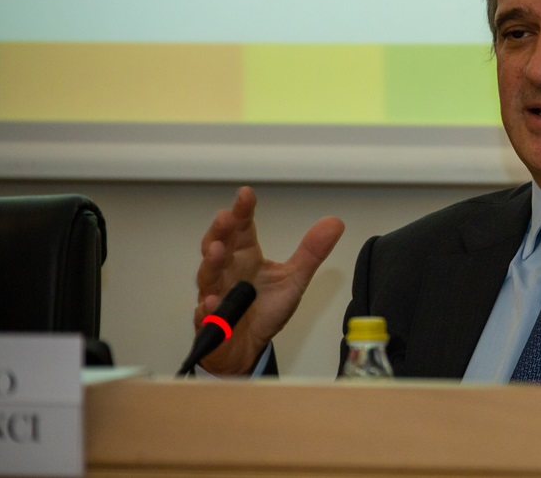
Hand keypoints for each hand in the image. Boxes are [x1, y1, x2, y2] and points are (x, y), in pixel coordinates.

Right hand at [195, 187, 344, 374]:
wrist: (249, 346)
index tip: (246, 194)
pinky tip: (211, 303)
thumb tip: (335, 222)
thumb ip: (311, 252)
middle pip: (218, 245)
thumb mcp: (294, 278)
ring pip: (208, 275)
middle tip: (225, 217)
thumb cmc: (266, 308)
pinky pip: (205, 314)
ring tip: (216, 251)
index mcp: (246, 256)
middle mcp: (227, 271)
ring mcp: (216, 294)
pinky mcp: (210, 322)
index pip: (242, 228)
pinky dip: (207, 308)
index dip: (243, 211)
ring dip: (210, 262)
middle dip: (220, 231)